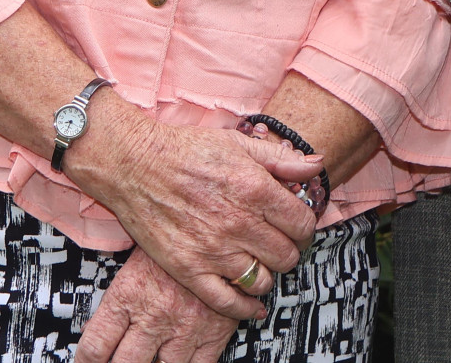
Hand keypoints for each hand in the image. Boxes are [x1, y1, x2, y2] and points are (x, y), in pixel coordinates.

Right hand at [77, 102, 321, 319]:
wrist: (134, 164)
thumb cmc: (186, 150)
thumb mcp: (238, 143)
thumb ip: (280, 158)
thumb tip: (317, 165)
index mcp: (255, 189)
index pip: (303, 223)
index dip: (304, 226)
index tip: (295, 225)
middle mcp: (239, 223)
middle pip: (287, 256)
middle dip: (288, 250)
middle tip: (278, 244)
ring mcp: (214, 250)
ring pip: (263, 280)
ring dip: (267, 274)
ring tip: (259, 263)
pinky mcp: (189, 269)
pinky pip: (228, 302)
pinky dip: (245, 308)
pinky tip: (252, 304)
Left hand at [77, 248, 242, 362]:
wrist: (219, 227)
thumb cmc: (175, 239)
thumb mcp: (135, 263)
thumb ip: (116, 302)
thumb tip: (97, 333)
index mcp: (129, 295)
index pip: (95, 347)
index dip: (85, 362)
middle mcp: (155, 314)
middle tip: (118, 361)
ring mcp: (186, 327)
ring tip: (150, 357)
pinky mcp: (214, 333)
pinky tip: (178, 359)